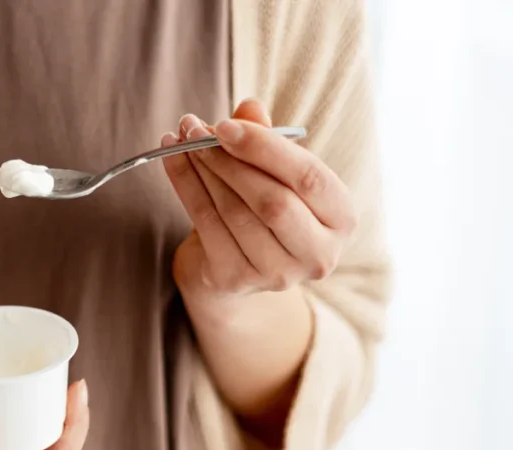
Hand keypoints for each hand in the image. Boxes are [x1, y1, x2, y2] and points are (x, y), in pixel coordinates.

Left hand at [162, 100, 356, 303]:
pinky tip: (171, 159)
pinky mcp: (235, 279)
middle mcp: (317, 253)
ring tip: (181, 139)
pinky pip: (205, 224)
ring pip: (234, 212)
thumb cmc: (263, 206)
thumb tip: (250, 107)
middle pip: (272, 201)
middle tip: (195, 129)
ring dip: (202, 170)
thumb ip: (268, 140)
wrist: (234, 262)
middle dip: (229, 160)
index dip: (266, 149)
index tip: (226, 124)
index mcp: (341, 218)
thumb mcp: (275, 172)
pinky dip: (184, 187)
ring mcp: (276, 273)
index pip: (309, 178)